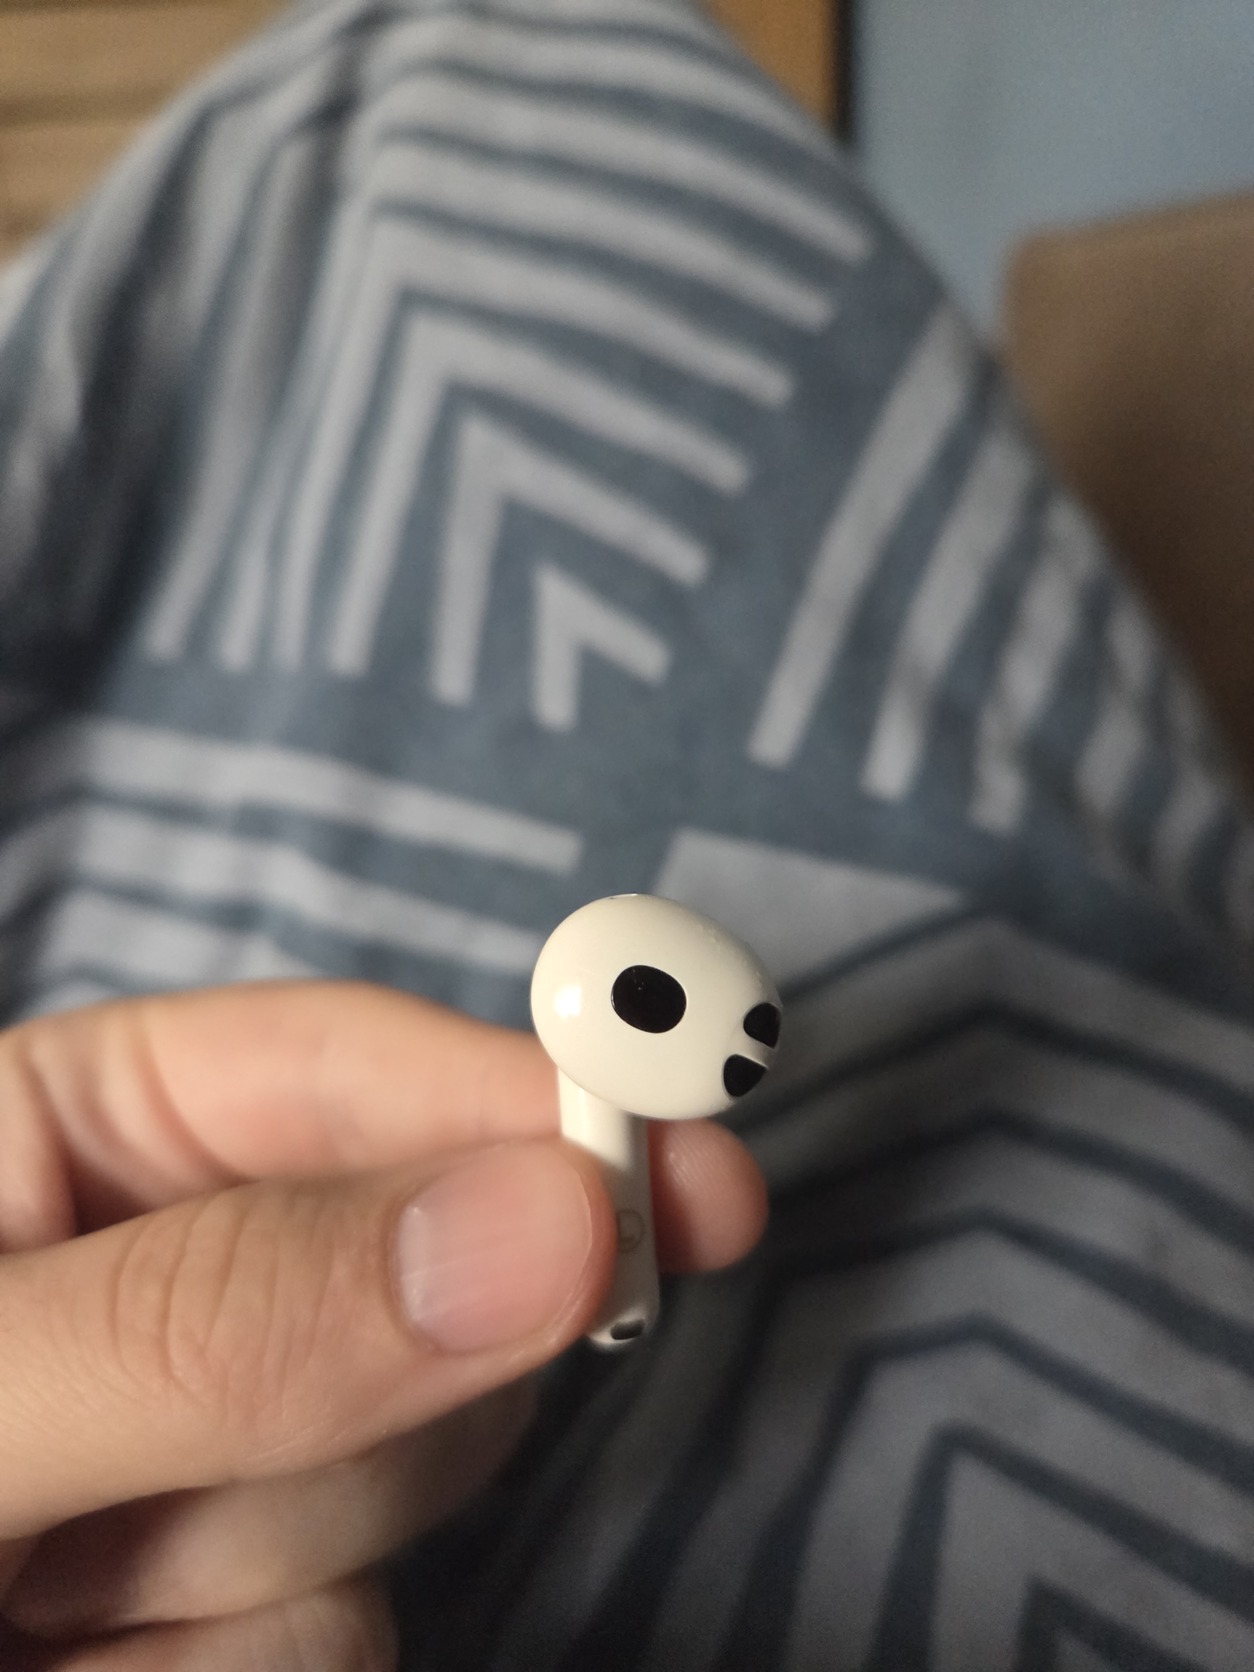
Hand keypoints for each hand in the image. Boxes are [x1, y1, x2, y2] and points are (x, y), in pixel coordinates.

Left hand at [0, 982, 766, 1669]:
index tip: (697, 1174)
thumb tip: (551, 1219)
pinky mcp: (243, 1615)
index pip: (355, 1070)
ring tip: (44, 1618)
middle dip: (354, 1396)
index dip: (534, 1105)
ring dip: (245, 1582)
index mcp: (79, 1135)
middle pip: (430, 1284)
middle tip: (146, 1513)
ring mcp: (228, 1454)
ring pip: (408, 1490)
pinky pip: (350, 1641)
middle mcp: (182, 1275)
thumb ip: (228, 1310)